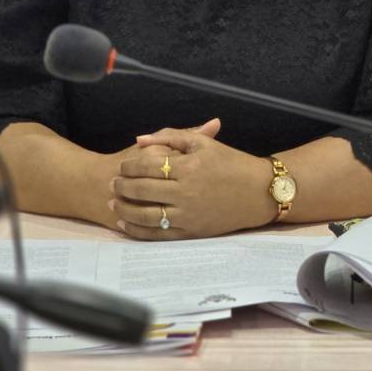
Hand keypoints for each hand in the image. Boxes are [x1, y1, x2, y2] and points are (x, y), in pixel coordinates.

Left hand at [109, 118, 275, 239]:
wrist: (258, 192)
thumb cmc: (232, 163)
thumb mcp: (203, 144)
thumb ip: (171, 136)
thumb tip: (140, 139)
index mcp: (189, 167)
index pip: (147, 166)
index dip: (130, 166)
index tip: (122, 165)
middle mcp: (186, 192)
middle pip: (142, 190)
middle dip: (122, 186)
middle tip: (112, 183)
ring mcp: (188, 215)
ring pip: (145, 215)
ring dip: (125, 209)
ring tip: (114, 203)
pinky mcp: (191, 232)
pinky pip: (157, 234)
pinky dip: (137, 230)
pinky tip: (125, 223)